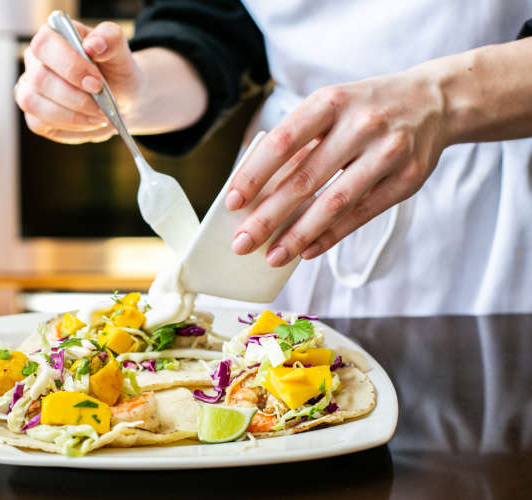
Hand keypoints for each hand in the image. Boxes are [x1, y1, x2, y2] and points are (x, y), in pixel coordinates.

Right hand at [15, 20, 142, 143]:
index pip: (45, 44)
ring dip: (72, 115)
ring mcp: (30, 89)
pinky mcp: (34, 116)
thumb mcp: (120, 52)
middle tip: (103, 107)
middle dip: (76, 98)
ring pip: (34, 103)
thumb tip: (93, 45)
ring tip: (99, 117)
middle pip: (39, 78)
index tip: (96, 83)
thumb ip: (110, 39)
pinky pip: (39, 123)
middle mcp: (35, 62)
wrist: (122, 98)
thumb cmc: (115, 71)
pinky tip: (89, 123)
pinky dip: (69, 127)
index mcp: (53, 37)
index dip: (69, 66)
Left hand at [226, 68, 448, 266]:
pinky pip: (362, 215)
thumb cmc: (365, 108)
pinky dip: (331, 236)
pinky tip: (307, 251)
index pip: (282, 143)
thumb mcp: (330, 108)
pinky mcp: (408, 179)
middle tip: (242, 243)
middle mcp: (361, 124)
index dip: (254, 175)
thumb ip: (298, 142)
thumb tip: (256, 191)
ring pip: (334, 203)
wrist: (434, 101)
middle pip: (305, 179)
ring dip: (298, 235)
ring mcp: (388, 152)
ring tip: (272, 256)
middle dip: (268, 217)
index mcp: (331, 101)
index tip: (232, 202)